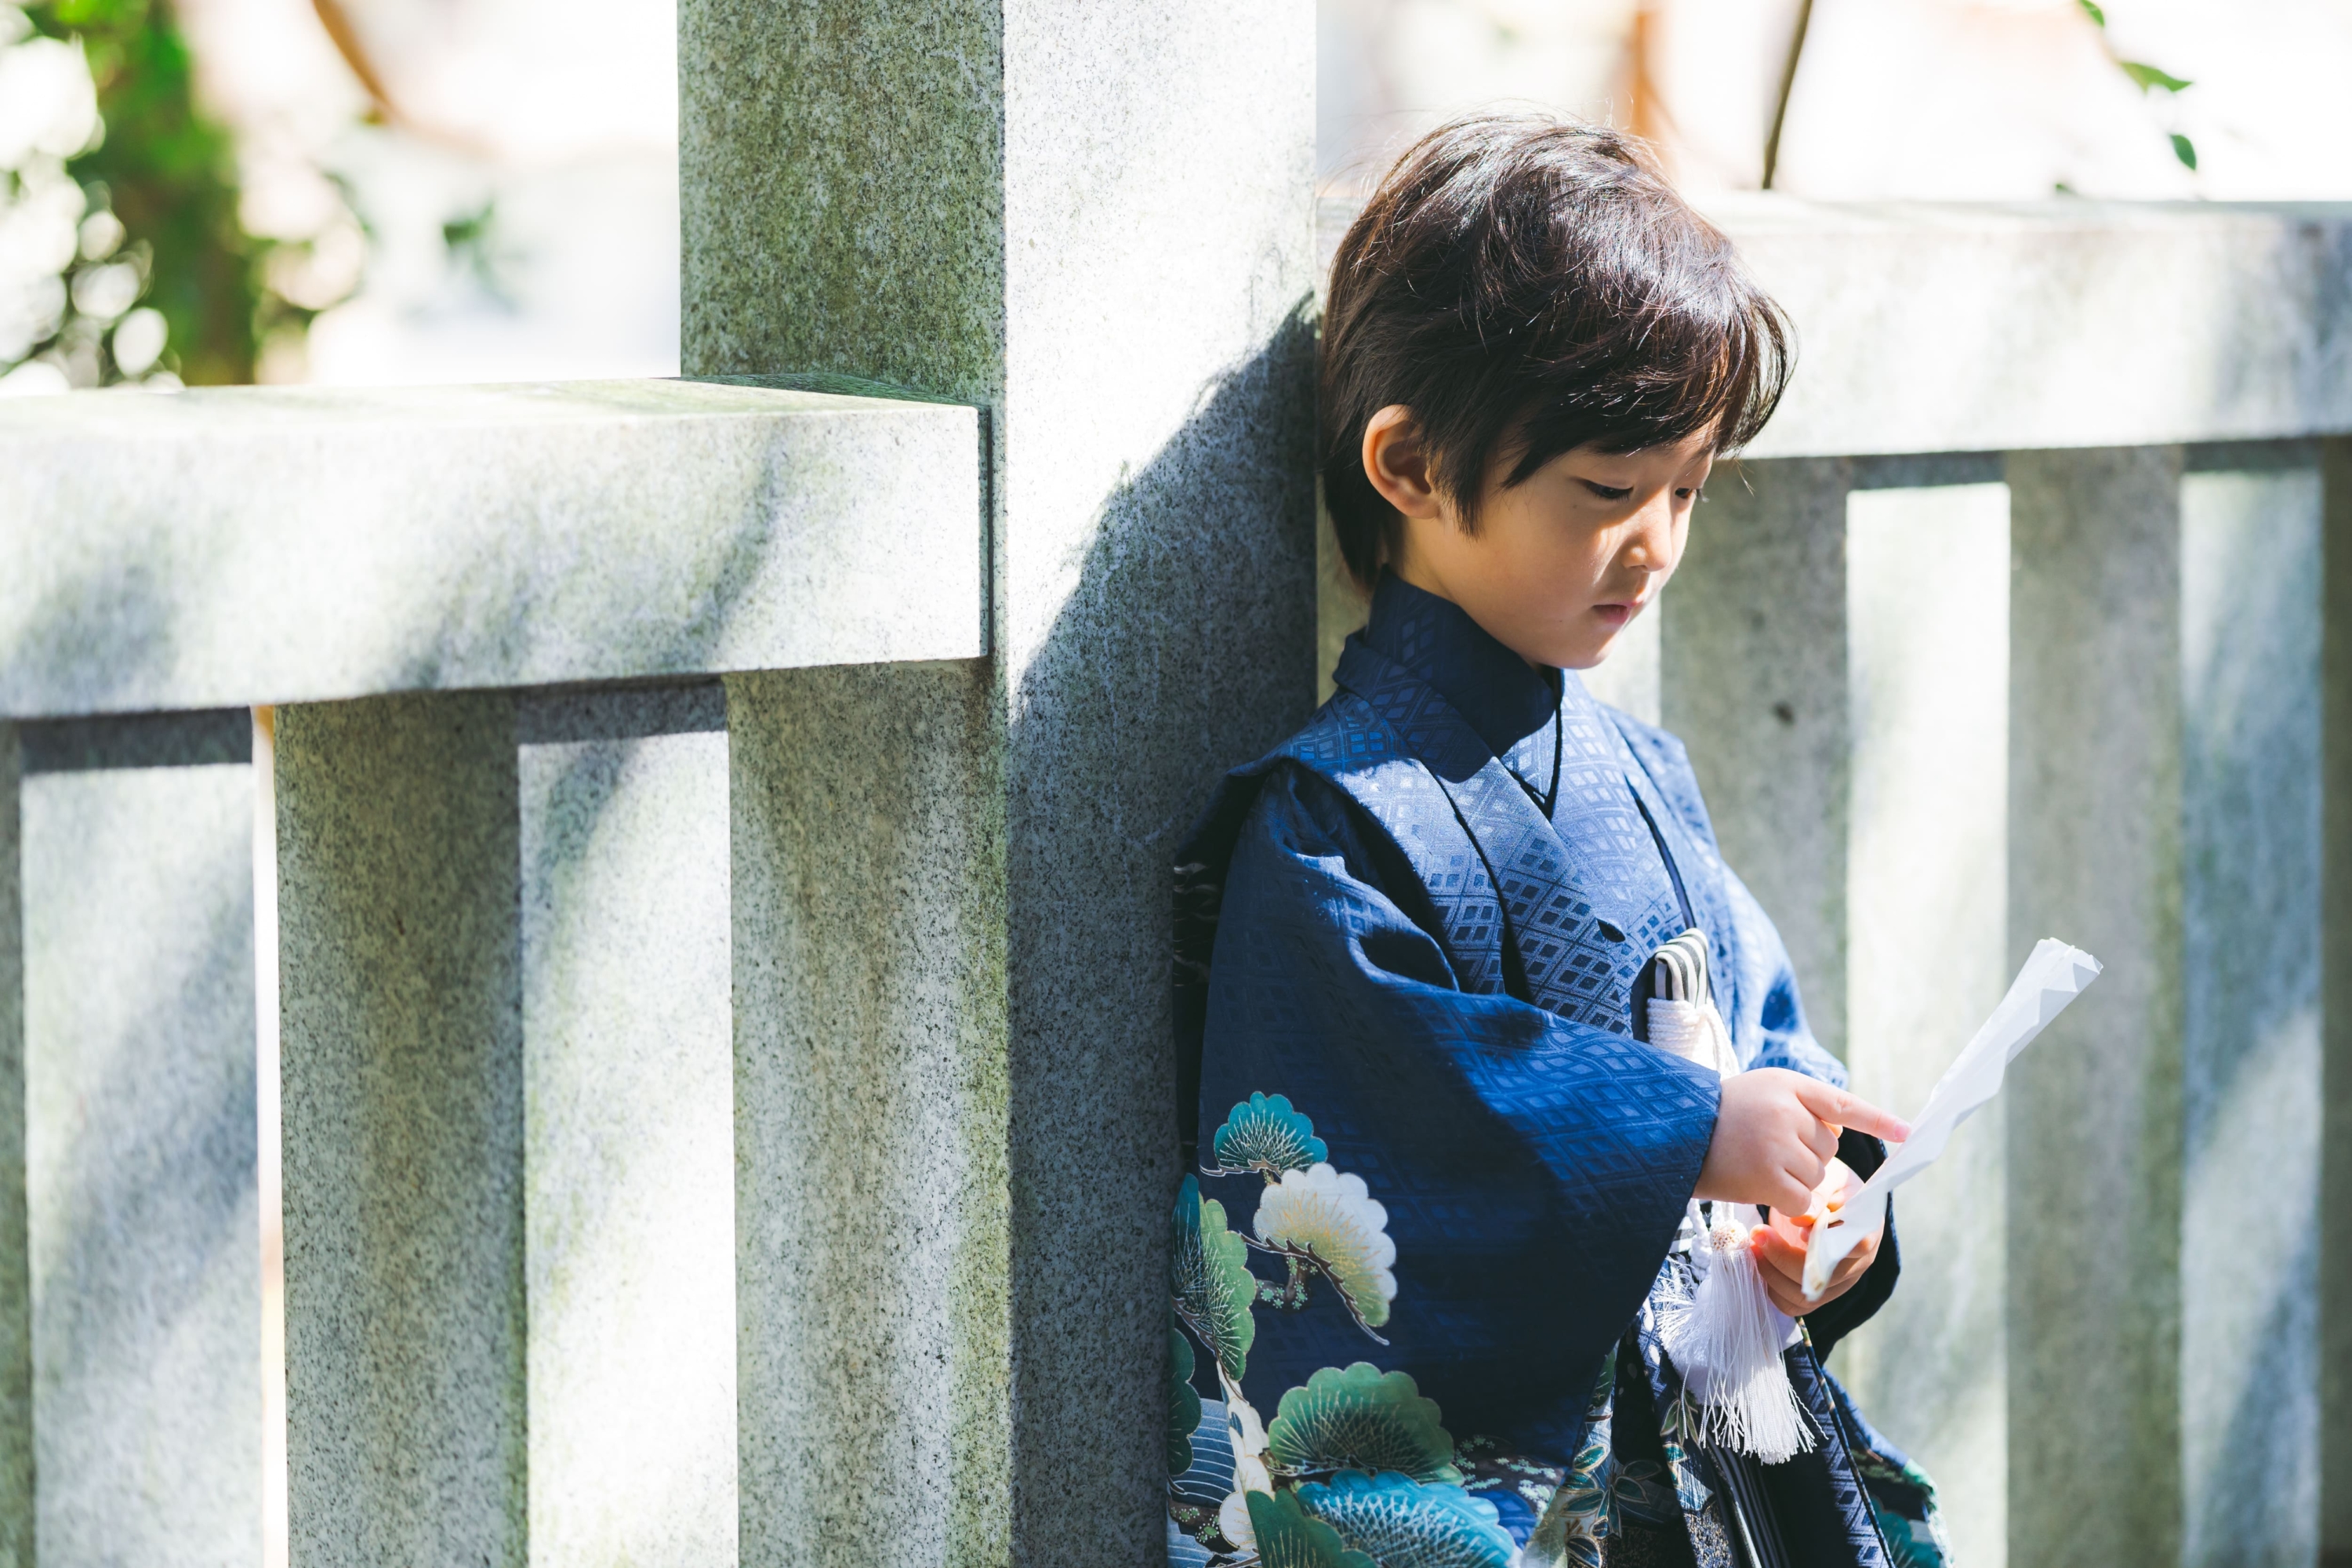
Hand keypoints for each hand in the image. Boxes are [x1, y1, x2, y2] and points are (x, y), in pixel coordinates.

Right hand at [1693, 1068, 1908, 1214]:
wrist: (1668, 1134)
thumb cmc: (1715, 1116)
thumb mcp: (1759, 1093)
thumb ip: (1801, 1106)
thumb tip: (1841, 1135)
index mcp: (1786, 1084)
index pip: (1842, 1104)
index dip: (1878, 1120)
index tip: (1909, 1134)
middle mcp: (1786, 1110)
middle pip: (1827, 1149)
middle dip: (1805, 1156)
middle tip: (1764, 1149)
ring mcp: (1777, 1144)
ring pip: (1817, 1177)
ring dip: (1794, 1180)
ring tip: (1756, 1166)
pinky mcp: (1767, 1177)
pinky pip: (1803, 1201)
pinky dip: (1789, 1204)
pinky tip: (1762, 1191)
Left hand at [1750, 1158, 1881, 1314]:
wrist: (1826, 1196)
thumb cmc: (1830, 1182)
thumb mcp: (1830, 1174)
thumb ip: (1819, 1192)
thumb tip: (1804, 1221)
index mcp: (1866, 1229)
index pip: (1858, 1245)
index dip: (1829, 1244)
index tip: (1799, 1228)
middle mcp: (1857, 1262)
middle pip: (1825, 1277)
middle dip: (1785, 1258)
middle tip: (1759, 1233)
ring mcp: (1838, 1281)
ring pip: (1807, 1296)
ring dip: (1773, 1274)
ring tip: (1752, 1246)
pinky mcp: (1817, 1291)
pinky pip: (1793, 1305)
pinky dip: (1771, 1290)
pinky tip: (1756, 1263)